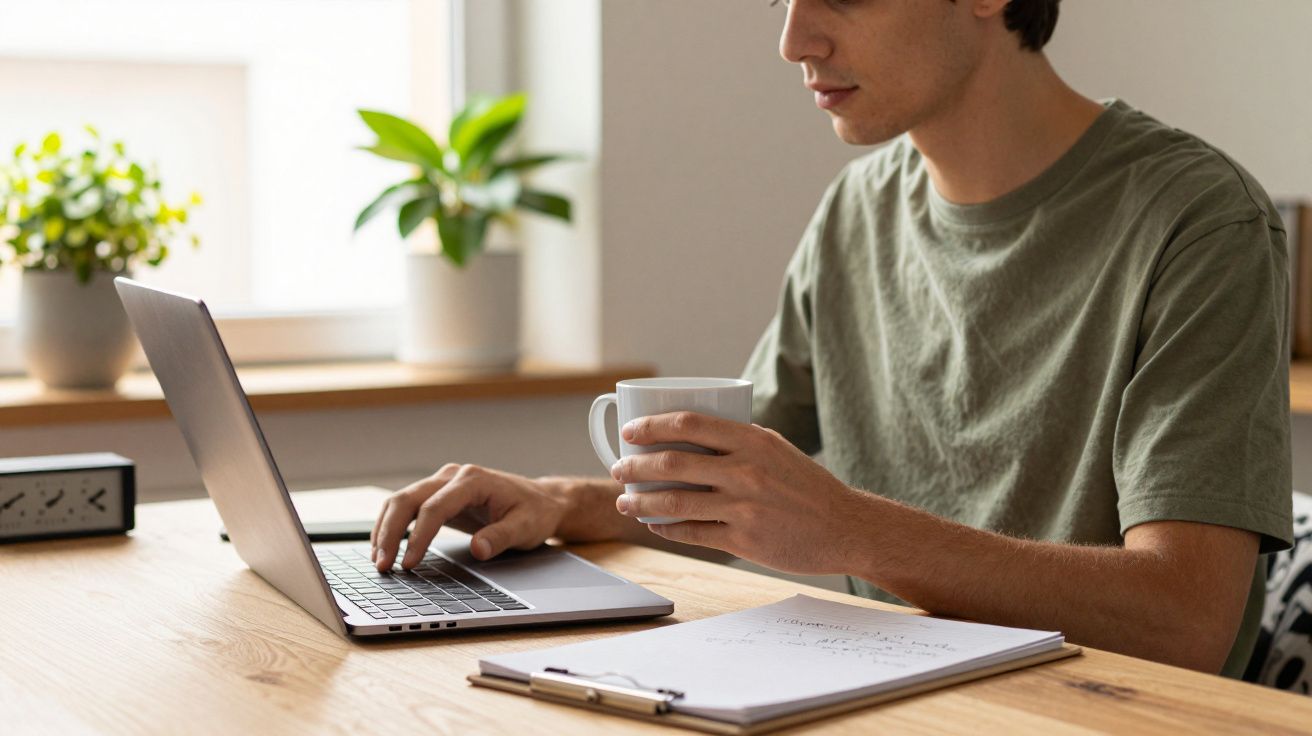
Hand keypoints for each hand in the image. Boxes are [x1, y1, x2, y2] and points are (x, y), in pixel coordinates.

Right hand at [370, 463, 567, 570]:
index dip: (418, 537)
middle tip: (382, 565)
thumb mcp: (526, 527)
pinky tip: (385, 548)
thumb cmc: (534, 513)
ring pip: (401, 500)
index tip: (409, 563)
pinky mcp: (438, 495)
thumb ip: (501, 537)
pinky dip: (392, 526)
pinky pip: (407, 507)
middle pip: (408, 499)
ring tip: (378, 561)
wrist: (541, 500)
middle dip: (390, 532)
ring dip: (385, 529)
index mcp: (473, 480)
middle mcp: (453, 477)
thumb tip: (478, 548)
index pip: (434, 508)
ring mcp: (443, 483)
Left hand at [611, 412, 871, 574]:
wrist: (846, 527)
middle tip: (618, 468)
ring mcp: (743, 507)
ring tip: (625, 501)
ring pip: (675, 502)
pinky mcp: (743, 540)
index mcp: (752, 440)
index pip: (688, 424)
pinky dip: (667, 528)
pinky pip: (692, 533)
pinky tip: (655, 525)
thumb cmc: (808, 487)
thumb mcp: (776, 449)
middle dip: (635, 466)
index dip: (651, 427)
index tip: (630, 432)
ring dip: (641, 502)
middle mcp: (746, 471)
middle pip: (672, 464)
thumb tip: (691, 433)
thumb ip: (738, 440)